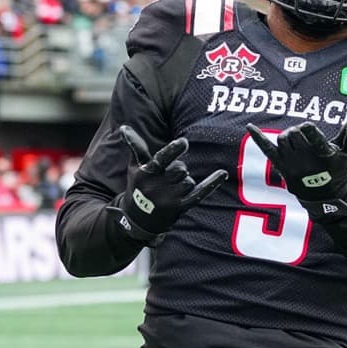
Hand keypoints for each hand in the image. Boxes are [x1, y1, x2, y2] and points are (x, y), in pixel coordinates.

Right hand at [108, 125, 226, 242]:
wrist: (137, 219)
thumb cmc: (138, 186)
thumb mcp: (134, 167)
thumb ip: (135, 147)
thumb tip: (124, 127)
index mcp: (145, 173)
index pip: (162, 159)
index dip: (173, 150)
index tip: (184, 142)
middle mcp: (156, 187)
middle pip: (180, 169)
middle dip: (179, 169)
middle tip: (170, 177)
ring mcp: (169, 199)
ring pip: (189, 180)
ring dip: (185, 181)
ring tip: (173, 188)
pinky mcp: (180, 208)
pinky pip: (199, 193)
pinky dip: (211, 183)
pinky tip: (222, 173)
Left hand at [247, 116, 346, 205]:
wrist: (326, 196)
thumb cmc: (337, 172)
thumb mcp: (345, 154)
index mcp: (322, 154)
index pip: (313, 137)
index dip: (309, 130)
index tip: (307, 126)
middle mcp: (305, 159)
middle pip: (295, 134)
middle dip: (299, 131)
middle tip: (304, 135)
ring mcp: (291, 163)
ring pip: (282, 139)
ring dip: (288, 135)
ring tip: (296, 139)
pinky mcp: (282, 167)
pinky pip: (266, 149)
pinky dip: (258, 137)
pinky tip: (249, 126)